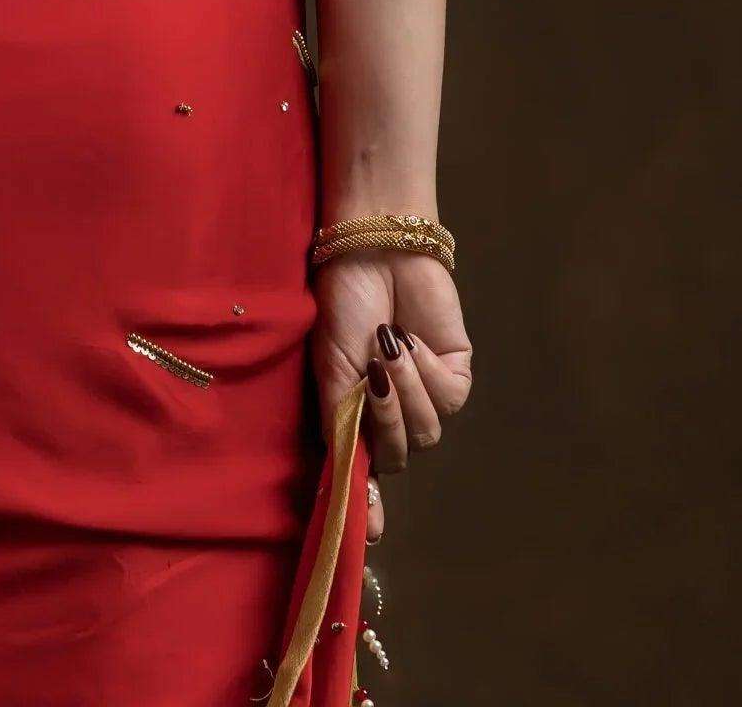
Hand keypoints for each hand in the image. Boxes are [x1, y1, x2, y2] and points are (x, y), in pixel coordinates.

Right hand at [310, 251, 472, 543]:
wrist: (374, 254)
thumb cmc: (341, 309)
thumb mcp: (329, 374)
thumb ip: (341, 433)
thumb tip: (352, 498)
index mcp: (355, 417)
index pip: (365, 478)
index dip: (367, 508)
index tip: (370, 532)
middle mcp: (390, 414)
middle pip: (399, 456)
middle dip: (386, 417)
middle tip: (370, 373)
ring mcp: (425, 396)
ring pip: (427, 432)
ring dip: (407, 388)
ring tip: (388, 343)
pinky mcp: (455, 376)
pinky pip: (449, 401)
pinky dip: (428, 370)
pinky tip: (413, 340)